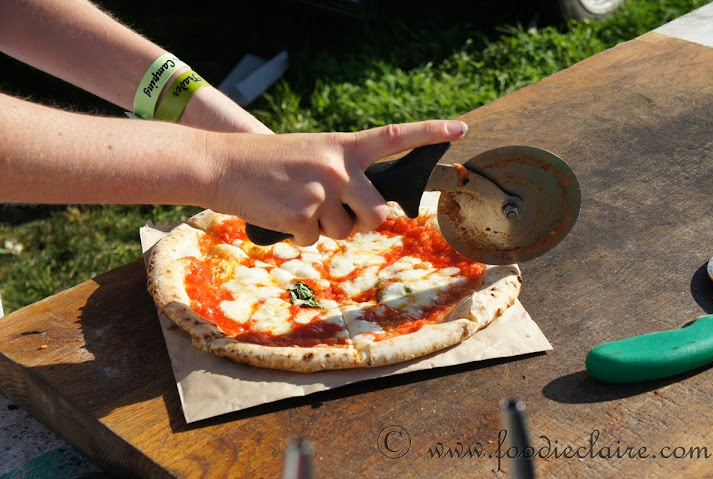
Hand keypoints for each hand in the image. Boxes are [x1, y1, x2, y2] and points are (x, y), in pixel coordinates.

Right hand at [205, 119, 467, 245]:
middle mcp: (339, 167)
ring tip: (297, 204)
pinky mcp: (302, 215)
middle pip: (378, 214)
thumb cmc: (268, 161)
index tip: (461, 128)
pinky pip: (314, 241)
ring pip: (345, 232)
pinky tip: (280, 213)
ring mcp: (322, 191)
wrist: (222, 164)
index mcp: (343, 146)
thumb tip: (366, 211)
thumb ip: (344, 172)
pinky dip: (298, 235)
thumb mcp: (312, 153)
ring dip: (325, 228)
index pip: (394, 136)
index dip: (430, 133)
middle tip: (336, 213)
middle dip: (363, 221)